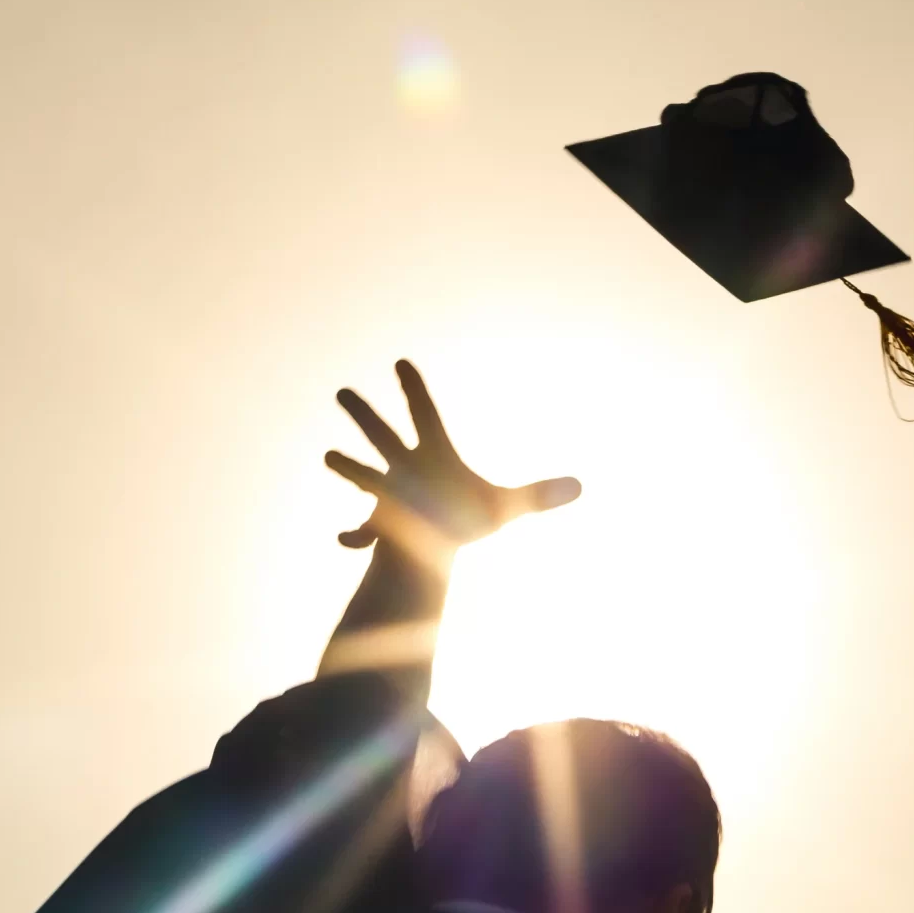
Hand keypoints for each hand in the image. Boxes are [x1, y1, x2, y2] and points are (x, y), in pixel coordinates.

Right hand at [325, 361, 580, 556]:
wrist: (431, 551)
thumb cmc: (464, 521)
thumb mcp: (504, 508)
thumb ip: (538, 497)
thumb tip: (583, 487)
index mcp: (432, 457)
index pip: (424, 415)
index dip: (414, 390)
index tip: (401, 361)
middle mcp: (405, 470)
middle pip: (382, 435)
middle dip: (365, 415)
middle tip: (342, 391)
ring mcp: (388, 497)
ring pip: (364, 476)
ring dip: (350, 468)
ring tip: (329, 455)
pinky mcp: (379, 526)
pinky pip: (364, 531)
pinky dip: (356, 536)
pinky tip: (344, 541)